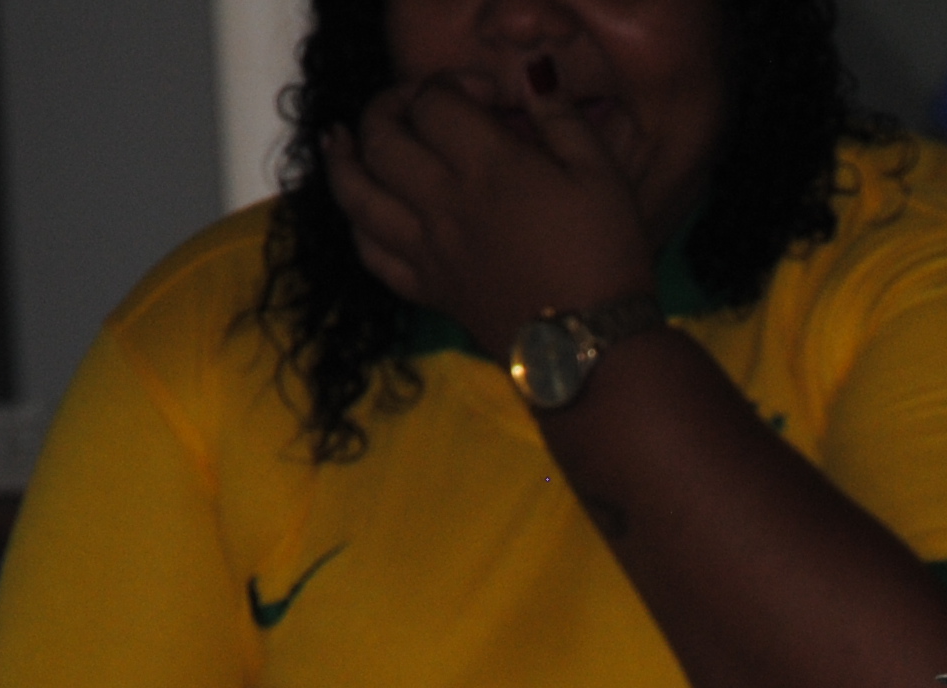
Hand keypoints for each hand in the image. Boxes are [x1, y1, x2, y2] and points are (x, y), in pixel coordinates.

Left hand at [324, 67, 656, 357]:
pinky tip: (362, 209)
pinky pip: (371, 254)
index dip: (451, 84)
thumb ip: (560, 117)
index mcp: (487, 165)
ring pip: (356, 194)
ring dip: (343, 160)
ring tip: (341, 140)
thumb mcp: (602, 173)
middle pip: (381, 137)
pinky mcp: (429, 289)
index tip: (484, 96)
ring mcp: (428, 249)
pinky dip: (357, 225)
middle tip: (411, 106)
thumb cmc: (605, 257)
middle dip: (388, 107)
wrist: (591, 348)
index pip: (434, 102)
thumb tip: (533, 81)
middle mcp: (443, 202)